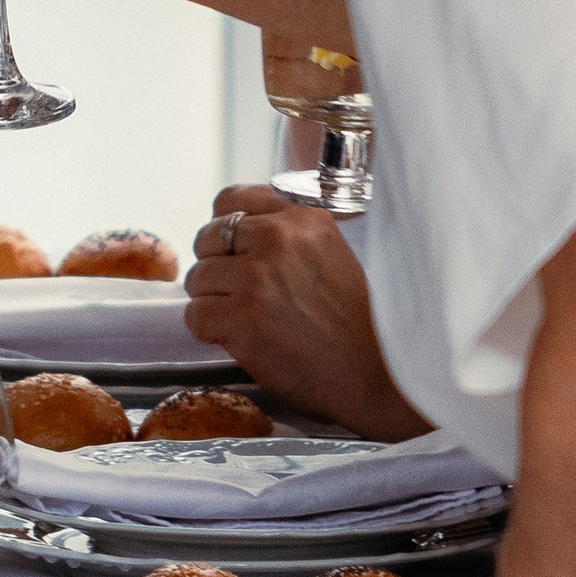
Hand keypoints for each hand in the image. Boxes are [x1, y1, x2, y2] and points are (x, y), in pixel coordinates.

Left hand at [182, 186, 427, 436]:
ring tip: (248, 320)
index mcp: (303, 217)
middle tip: (243, 295)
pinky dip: (210, 332)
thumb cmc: (358, 323)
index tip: (234, 251)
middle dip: (217, 268)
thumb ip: (290, 235)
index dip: (224, 229)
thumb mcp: (333, 253)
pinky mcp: (242, 320)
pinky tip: (241, 340)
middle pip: (207, 239)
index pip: (230, 200)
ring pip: (198, 279)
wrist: (379, 375)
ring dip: (214, 302)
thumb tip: (238, 227)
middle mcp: (278, 239)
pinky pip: (196, 316)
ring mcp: (258, 279)